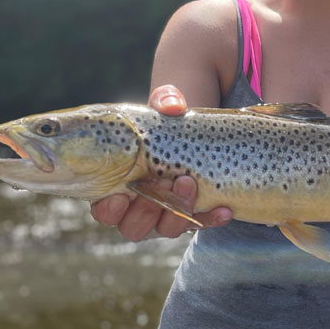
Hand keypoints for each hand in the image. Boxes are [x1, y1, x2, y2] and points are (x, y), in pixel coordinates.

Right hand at [90, 85, 232, 239]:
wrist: (194, 128)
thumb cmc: (166, 119)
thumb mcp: (164, 104)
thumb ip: (164, 100)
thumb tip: (173, 107)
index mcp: (116, 185)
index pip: (104, 210)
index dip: (109, 209)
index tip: (120, 195)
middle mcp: (137, 207)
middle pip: (134, 226)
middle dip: (147, 209)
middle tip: (162, 182)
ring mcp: (165, 214)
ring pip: (166, 229)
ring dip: (177, 213)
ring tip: (189, 182)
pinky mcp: (192, 214)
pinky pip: (200, 223)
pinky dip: (211, 218)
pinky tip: (225, 210)